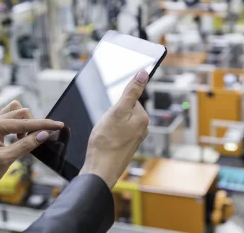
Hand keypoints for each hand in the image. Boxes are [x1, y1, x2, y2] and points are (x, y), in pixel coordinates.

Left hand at [0, 101, 63, 190]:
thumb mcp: (6, 160)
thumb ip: (26, 145)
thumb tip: (44, 134)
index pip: (24, 122)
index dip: (44, 124)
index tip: (59, 125)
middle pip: (21, 113)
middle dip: (34, 124)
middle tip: (39, 139)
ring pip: (16, 113)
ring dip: (26, 123)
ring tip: (26, 140)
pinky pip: (11, 119)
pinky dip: (20, 125)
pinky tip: (20, 138)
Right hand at [80, 71, 149, 187]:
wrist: (100, 170)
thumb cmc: (106, 142)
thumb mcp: (117, 111)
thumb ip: (131, 92)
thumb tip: (144, 73)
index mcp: (143, 118)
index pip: (129, 99)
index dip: (116, 104)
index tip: (110, 115)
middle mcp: (143, 128)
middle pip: (124, 110)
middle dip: (112, 114)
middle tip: (106, 126)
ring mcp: (135, 139)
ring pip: (119, 122)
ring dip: (110, 125)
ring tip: (104, 135)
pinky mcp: (127, 147)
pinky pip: (117, 133)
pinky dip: (109, 134)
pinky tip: (104, 142)